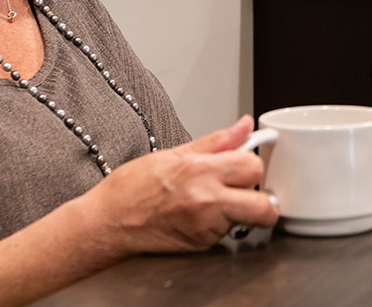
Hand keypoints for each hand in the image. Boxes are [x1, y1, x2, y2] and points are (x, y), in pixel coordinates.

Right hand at [92, 115, 279, 253]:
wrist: (107, 223)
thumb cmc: (131, 188)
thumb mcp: (174, 153)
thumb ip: (217, 141)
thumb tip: (244, 126)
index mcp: (201, 172)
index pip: (254, 166)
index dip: (252, 163)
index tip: (246, 163)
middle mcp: (207, 202)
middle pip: (264, 205)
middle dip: (262, 197)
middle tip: (247, 189)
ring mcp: (206, 228)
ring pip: (246, 219)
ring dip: (240, 210)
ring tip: (214, 199)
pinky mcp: (202, 246)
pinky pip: (226, 232)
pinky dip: (221, 223)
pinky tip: (199, 213)